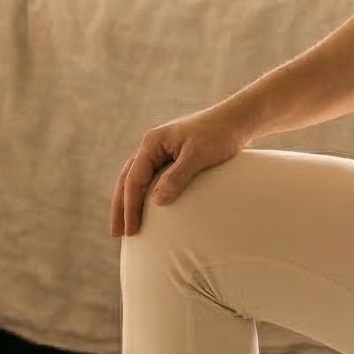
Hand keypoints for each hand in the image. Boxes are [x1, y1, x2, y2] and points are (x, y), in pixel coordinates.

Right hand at [111, 105, 256, 237]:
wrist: (237, 120)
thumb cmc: (219, 135)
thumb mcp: (198, 156)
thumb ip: (177, 177)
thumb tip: (157, 202)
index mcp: (152, 143)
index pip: (134, 179)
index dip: (130, 207)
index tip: (130, 230)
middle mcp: (152, 146)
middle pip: (128, 179)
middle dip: (121, 207)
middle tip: (116, 233)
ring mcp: (161, 151)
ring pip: (138, 179)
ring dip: (129, 201)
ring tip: (125, 226)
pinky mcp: (173, 157)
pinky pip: (152, 179)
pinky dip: (145, 195)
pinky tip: (148, 210)